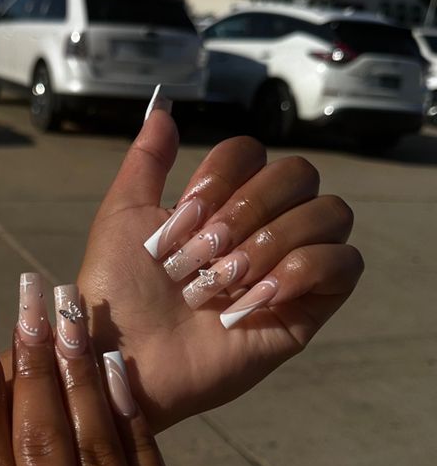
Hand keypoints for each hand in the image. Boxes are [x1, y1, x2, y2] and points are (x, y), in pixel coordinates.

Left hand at [78, 104, 363, 429]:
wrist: (125, 356)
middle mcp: (261, 229)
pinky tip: (256, 297)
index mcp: (222, 205)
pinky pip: (345, 263)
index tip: (180, 224)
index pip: (253, 152)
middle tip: (204, 253)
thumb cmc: (119, 294)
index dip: (220, 179)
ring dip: (272, 241)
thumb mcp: (122, 216)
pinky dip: (304, 269)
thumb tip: (163, 109)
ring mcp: (289, 268)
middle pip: (299, 174)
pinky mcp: (307, 310)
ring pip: (330, 213)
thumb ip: (146, 162)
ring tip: (225, 281)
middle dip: (250, 207)